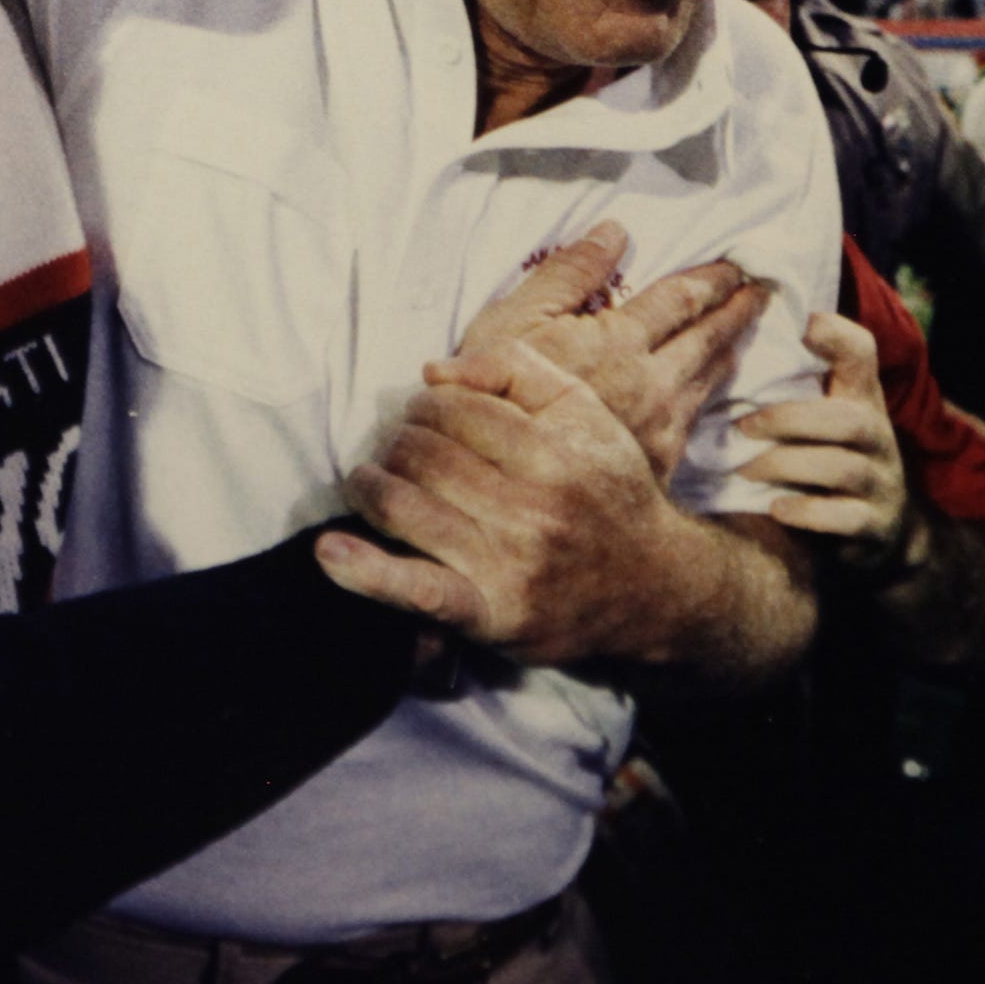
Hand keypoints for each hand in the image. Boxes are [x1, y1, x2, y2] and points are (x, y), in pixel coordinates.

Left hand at [316, 338, 703, 663]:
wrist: (655, 589)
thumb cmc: (606, 488)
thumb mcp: (583, 412)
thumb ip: (515, 369)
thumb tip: (433, 371)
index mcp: (557, 452)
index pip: (453, 409)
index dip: (426, 406)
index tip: (427, 417)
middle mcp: (535, 510)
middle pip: (422, 454)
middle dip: (399, 443)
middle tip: (404, 450)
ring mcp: (509, 565)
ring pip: (403, 506)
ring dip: (371, 486)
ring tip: (371, 481)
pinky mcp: (488, 614)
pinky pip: (416, 591)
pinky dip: (365, 572)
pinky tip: (330, 552)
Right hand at [442, 221, 768, 483]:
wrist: (494, 470)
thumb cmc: (490, 388)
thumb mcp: (515, 318)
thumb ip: (567, 274)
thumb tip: (614, 231)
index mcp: (619, 340)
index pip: (679, 299)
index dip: (710, 279)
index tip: (735, 265)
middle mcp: (651, 380)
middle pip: (707, 336)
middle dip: (736, 308)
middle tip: (761, 288)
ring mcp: (657, 423)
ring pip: (709, 376)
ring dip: (731, 346)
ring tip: (745, 326)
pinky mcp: (656, 459)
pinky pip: (698, 417)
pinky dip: (715, 390)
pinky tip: (715, 386)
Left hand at [738, 312, 913, 567]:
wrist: (881, 530)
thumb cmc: (826, 454)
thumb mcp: (817, 413)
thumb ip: (787, 380)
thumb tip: (719, 334)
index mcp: (858, 398)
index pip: (861, 354)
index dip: (839, 336)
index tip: (805, 325)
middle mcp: (876, 436)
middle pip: (849, 418)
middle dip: (789, 419)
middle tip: (741, 426)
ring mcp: (880, 482)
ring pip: (841, 467)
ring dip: (785, 465)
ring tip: (744, 469)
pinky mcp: (874, 524)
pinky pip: (845, 518)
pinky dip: (807, 512)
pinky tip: (775, 508)